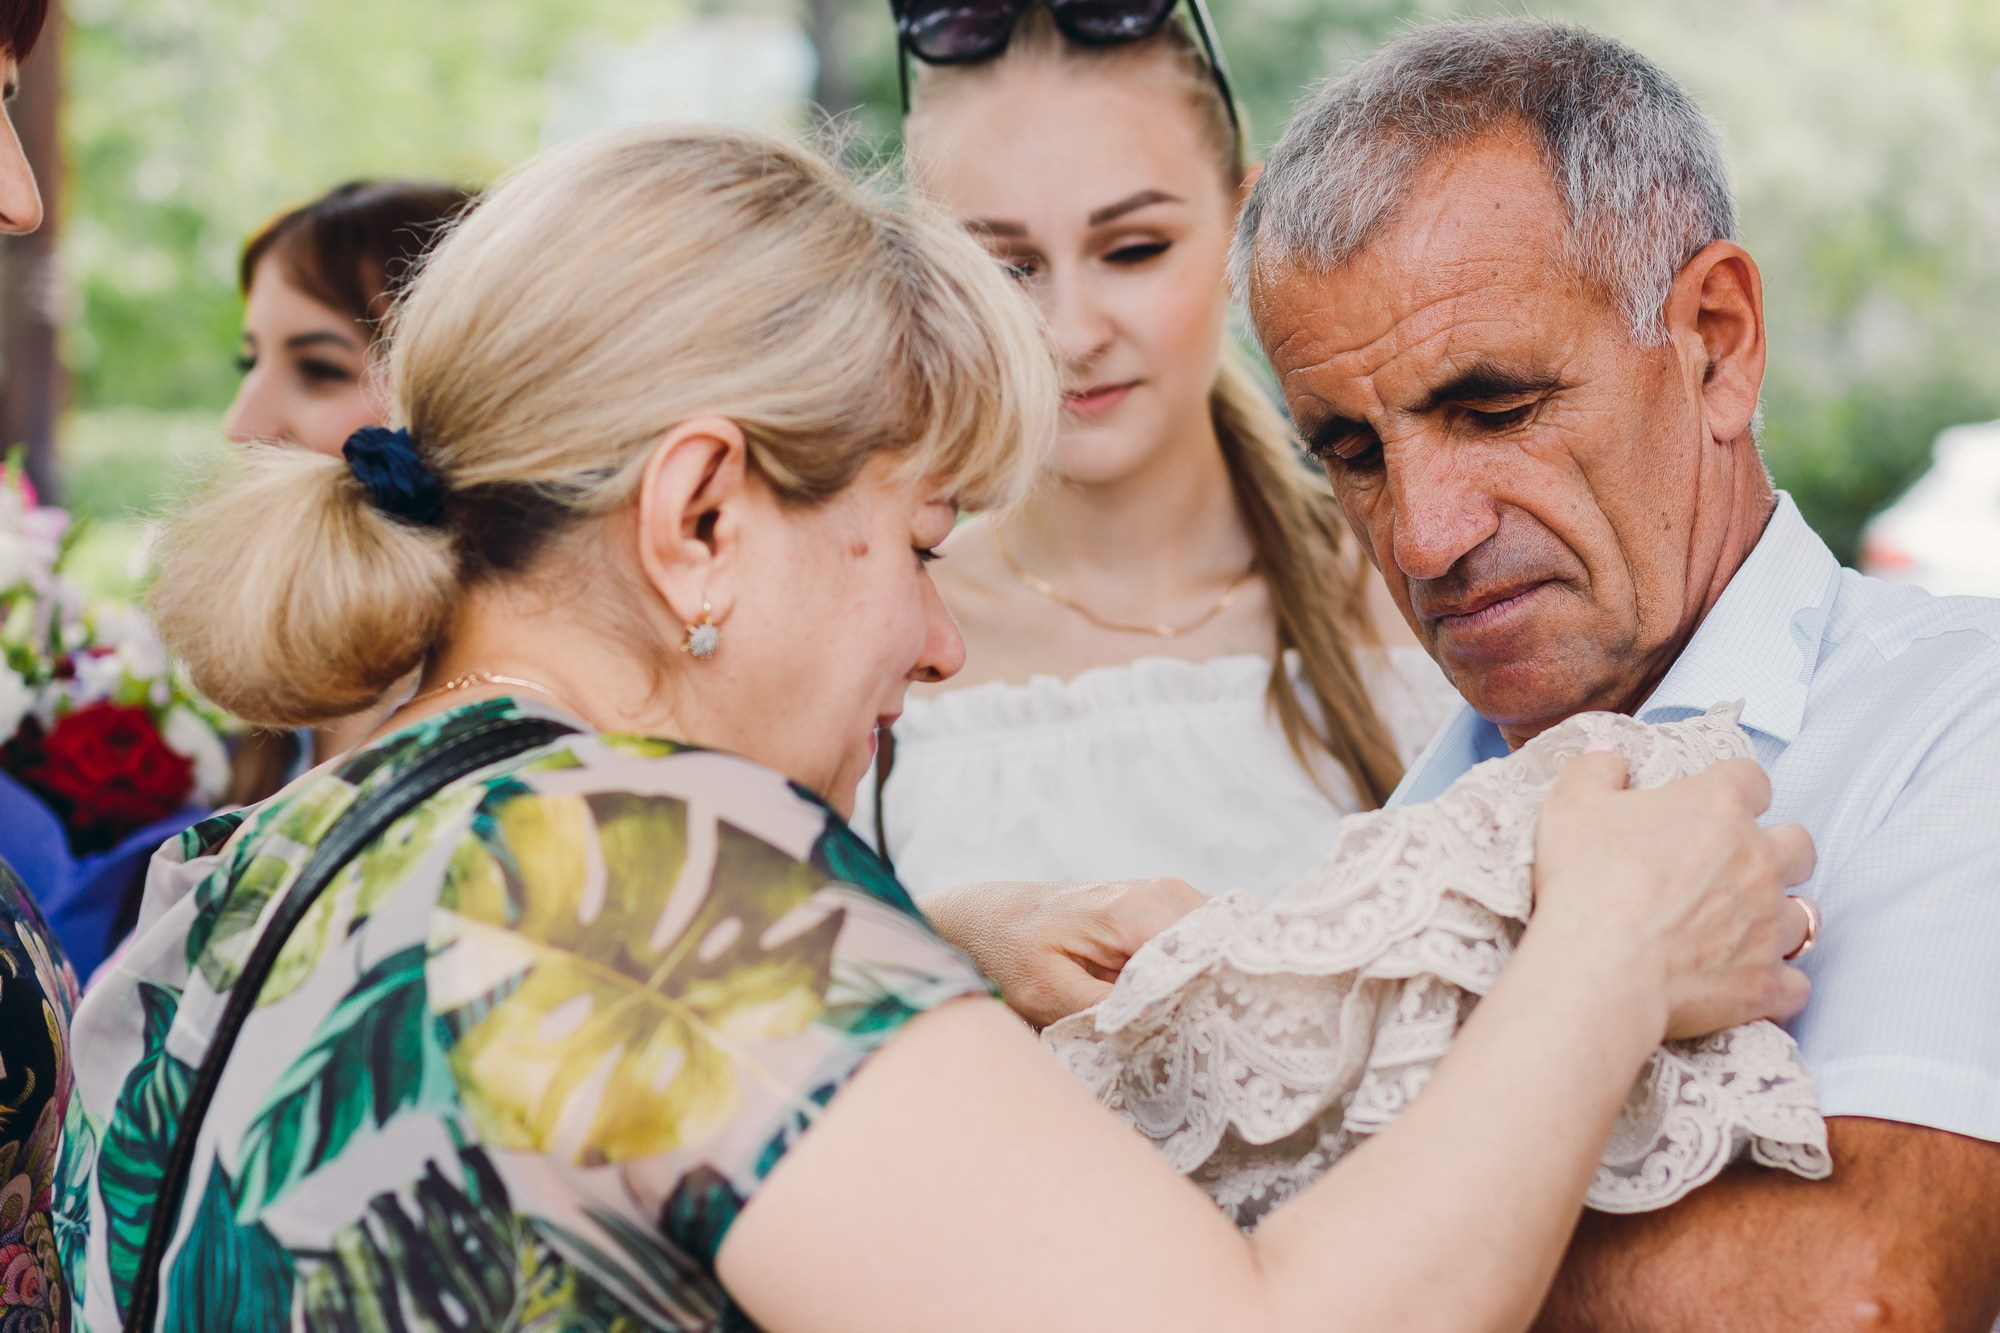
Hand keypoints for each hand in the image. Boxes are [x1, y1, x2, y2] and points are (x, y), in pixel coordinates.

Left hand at [920, 878, 1205, 1027]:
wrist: (989, 918)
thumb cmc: (1010, 951)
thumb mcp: (1049, 992)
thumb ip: (1108, 1008)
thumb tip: (1168, 1020)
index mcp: (1139, 910)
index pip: (1211, 956)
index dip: (1216, 1002)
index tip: (1206, 1042)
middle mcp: (1167, 894)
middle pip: (1226, 951)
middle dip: (1220, 998)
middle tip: (1201, 1044)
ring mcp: (1172, 898)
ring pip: (1221, 950)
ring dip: (1211, 989)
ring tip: (1189, 1029)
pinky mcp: (1168, 912)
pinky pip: (1204, 946)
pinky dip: (1199, 977)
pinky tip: (1178, 1008)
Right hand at [1532, 751, 1815, 1040]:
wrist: (1601, 967)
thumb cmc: (1587, 882)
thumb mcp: (1570, 806)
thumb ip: (1594, 770)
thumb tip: (1607, 754)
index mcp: (1718, 807)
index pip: (1753, 779)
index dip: (1736, 788)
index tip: (1716, 802)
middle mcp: (1759, 860)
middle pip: (1799, 845)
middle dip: (1778, 851)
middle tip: (1739, 864)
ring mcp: (1769, 924)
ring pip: (1804, 915)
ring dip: (1779, 917)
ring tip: (1745, 927)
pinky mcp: (1765, 981)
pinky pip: (1797, 984)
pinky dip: (1779, 984)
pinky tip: (1752, 980)